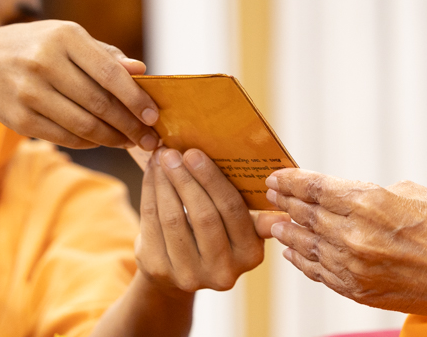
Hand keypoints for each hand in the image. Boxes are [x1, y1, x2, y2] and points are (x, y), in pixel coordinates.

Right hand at [0, 20, 160, 149]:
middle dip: (129, 125)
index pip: (110, 73)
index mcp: (64, 37)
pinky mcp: (19, 119)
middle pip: (98, 103)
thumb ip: (106, 56)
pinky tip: (102, 140)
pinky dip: (89, 142)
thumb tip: (142, 71)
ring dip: (112, 138)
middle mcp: (44, 64)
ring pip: (83, 125)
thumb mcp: (69, 38)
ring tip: (130, 141)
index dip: (135, 98)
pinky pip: (64, 137)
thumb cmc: (38, 46)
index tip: (154, 115)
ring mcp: (29, 94)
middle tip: (149, 138)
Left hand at [136, 148, 283, 292]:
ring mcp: (190, 274)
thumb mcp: (242, 228)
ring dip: (164, 182)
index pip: (232, 210)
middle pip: (203, 215)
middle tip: (173, 152)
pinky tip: (151, 174)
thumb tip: (277, 195)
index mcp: (250, 254)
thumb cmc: (217, 235)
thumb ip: (256, 214)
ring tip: (160, 158)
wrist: (181, 271)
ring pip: (173, 219)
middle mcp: (223, 271)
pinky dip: (149, 194)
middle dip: (185, 178)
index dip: (211, 179)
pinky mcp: (160, 271)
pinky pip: (152, 225)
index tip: (194, 152)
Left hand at [266, 168, 426, 319]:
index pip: (317, 189)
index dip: (292, 182)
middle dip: (286, 204)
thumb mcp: (413, 193)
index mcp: (371, 203)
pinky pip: (322, 274)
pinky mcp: (361, 292)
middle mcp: (356, 237)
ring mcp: (356, 268)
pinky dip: (304, 263)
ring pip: (309, 247)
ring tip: (274, 224)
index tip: (277, 177)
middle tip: (270, 195)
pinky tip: (294, 254)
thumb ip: (373, 194)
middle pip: (307, 216)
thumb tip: (349, 197)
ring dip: (289, 234)